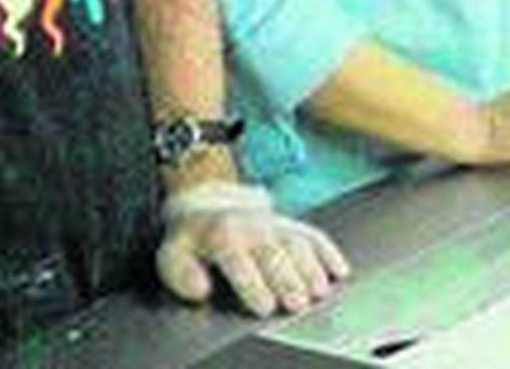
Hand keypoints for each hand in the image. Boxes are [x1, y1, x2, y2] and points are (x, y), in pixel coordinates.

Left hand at [155, 181, 349, 317]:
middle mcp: (253, 227)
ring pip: (298, 243)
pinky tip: (339, 270)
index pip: (239, 260)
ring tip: (318, 291)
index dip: (253, 285)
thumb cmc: (192, 239)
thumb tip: (201, 290)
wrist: (208, 202)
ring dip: (311, 268)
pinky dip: (329, 252)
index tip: (265, 307)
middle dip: (288, 279)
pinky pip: (314, 235)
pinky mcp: (292, 225)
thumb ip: (181, 275)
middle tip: (298, 303)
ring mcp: (276, 224)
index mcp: (222, 235)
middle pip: (274, 253)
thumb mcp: (171, 255)